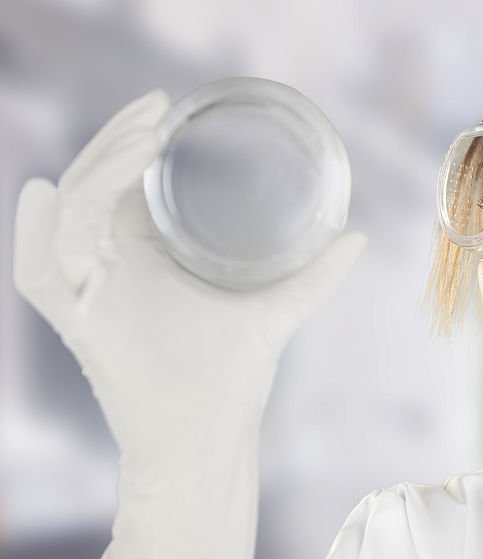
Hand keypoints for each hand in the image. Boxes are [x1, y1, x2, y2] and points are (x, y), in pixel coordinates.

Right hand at [13, 89, 365, 558]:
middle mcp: (109, 267)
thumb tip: (361, 236)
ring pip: (70, 216)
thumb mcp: (277, 311)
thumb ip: (316, 276)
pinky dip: (36, 235)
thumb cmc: (233, 378)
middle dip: (117, 144)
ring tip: (139, 142)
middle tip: (156, 114)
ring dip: (97, 173)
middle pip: (93, 187)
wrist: (211, 439)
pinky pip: (39, 273)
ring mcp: (91, 295)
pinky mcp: (80, 326)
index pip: (121, 183)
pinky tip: (50, 193)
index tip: (167, 109)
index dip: (131, 141)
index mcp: (143, 255)